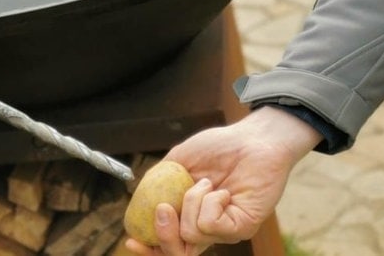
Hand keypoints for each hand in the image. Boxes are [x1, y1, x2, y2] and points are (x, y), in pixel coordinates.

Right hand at [123, 107, 322, 254]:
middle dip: (164, 234)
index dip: (149, 249)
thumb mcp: (179, 161)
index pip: (169, 244)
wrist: (252, 138)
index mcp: (191, 217)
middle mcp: (208, 230)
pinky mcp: (242, 227)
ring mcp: (226, 231)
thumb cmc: (220, 147)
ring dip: (192, 201)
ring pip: (191, 234)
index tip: (131, 239)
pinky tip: (223, 190)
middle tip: (165, 208)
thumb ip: (158, 181)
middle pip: (178, 253)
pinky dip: (210, 202)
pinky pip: (211, 224)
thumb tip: (139, 200)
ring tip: (208, 182)